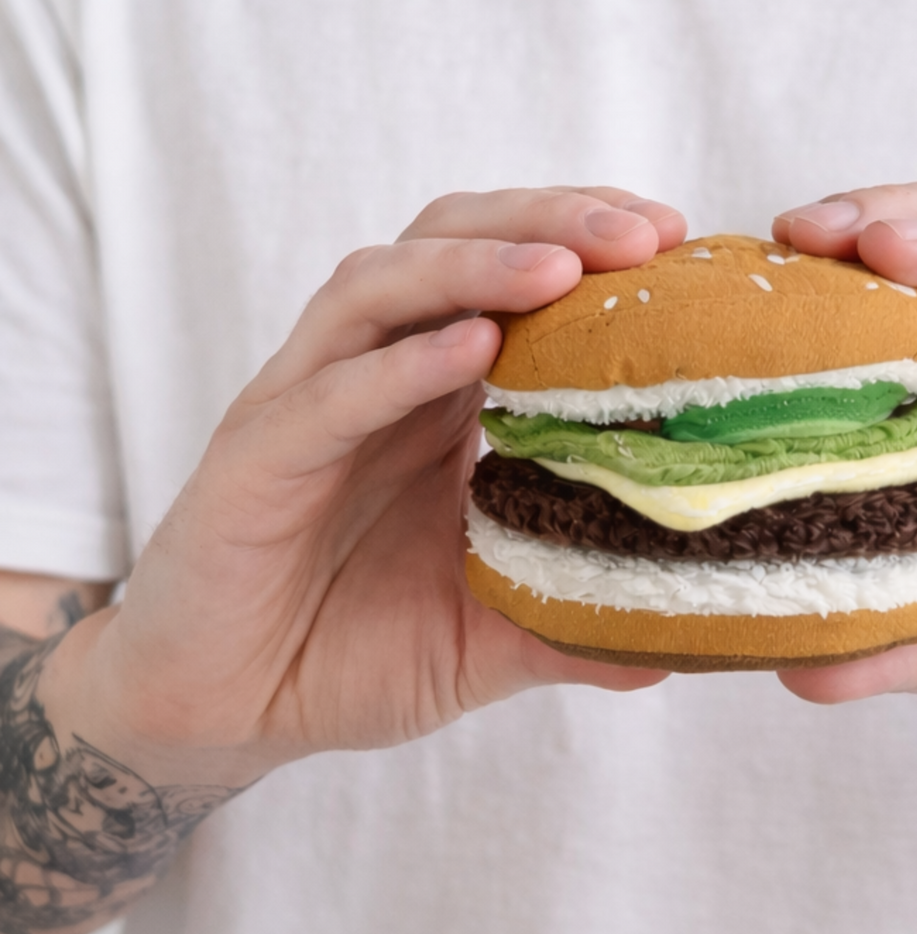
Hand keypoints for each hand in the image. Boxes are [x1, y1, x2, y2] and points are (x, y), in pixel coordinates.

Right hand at [70, 188, 686, 783]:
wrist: (224, 711)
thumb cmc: (350, 654)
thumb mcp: (484, 639)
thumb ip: (568, 626)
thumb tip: (673, 648)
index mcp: (438, 397)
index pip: (512, 277)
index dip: (589, 244)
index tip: (675, 241)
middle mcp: (375, 375)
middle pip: (453, 243)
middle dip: (549, 222)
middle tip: (641, 231)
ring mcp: (309, 404)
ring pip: (383, 288)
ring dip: (474, 265)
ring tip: (560, 267)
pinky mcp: (257, 456)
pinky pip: (330, 394)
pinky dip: (402, 364)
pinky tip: (471, 350)